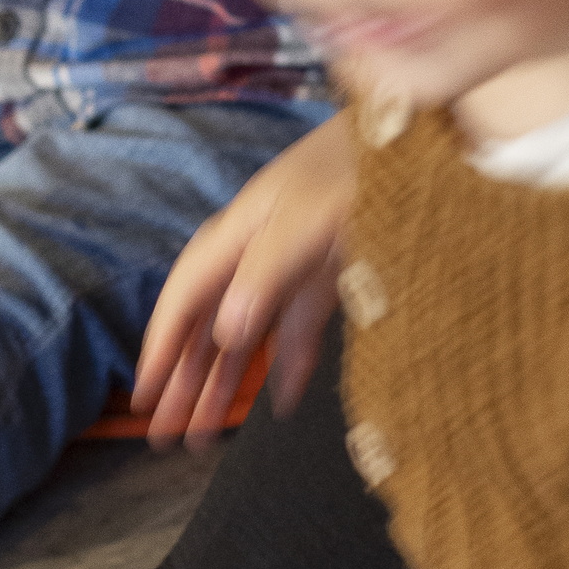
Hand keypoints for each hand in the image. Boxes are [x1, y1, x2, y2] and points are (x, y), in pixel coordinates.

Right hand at [136, 113, 359, 442]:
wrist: (421, 131)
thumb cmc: (361, 162)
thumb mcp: (311, 215)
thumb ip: (268, 271)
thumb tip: (227, 333)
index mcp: (242, 229)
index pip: (188, 295)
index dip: (163, 346)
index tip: (147, 395)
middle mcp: (261, 247)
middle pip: (211, 322)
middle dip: (186, 379)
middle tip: (165, 436)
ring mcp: (298, 263)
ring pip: (249, 333)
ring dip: (226, 382)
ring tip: (205, 434)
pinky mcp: (334, 273)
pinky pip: (299, 330)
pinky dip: (288, 366)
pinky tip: (282, 403)